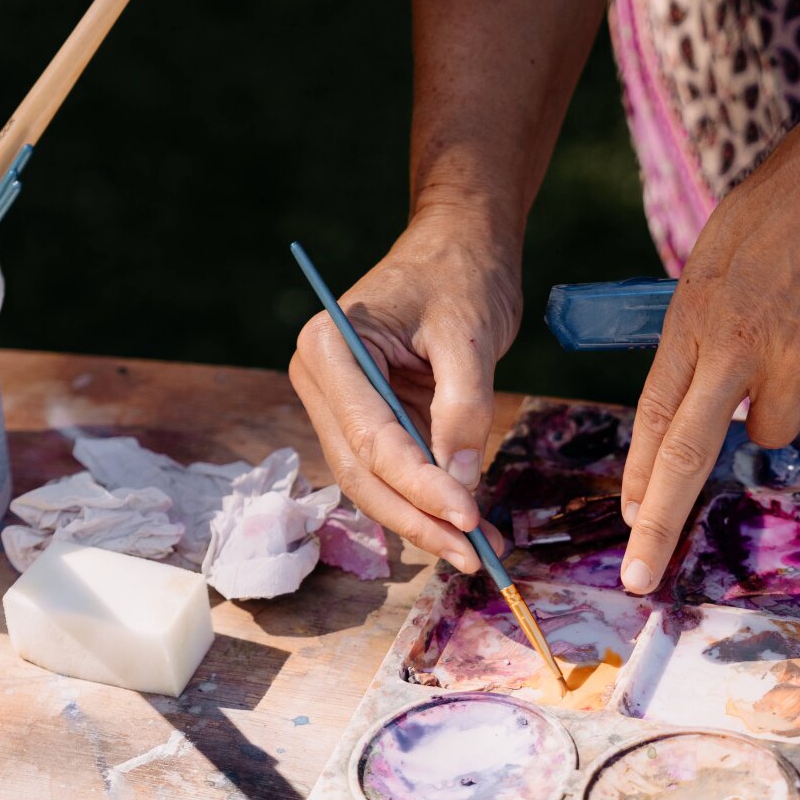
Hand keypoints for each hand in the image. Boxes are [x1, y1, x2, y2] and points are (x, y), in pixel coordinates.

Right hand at [290, 206, 520, 570]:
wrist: (459, 243)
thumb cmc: (460, 273)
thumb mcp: (469, 335)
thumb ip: (464, 407)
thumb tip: (463, 484)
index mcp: (330, 347)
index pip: (370, 437)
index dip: (418, 485)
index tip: (468, 518)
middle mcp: (321, 380)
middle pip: (362, 472)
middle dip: (418, 518)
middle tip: (473, 556)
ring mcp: (339, 404)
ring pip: (372, 484)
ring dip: (423, 523)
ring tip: (479, 553)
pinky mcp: (367, 420)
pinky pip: (392, 474)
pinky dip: (428, 504)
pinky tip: (469, 531)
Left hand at [617, 68, 799, 592]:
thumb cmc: (790, 205)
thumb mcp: (718, 259)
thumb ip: (705, 331)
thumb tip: (708, 401)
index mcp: (694, 318)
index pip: (654, 414)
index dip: (640, 474)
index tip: (627, 521)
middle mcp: (735, 347)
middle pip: (689, 455)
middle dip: (659, 523)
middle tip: (638, 577)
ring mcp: (794, 359)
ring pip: (776, 433)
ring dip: (784, 408)